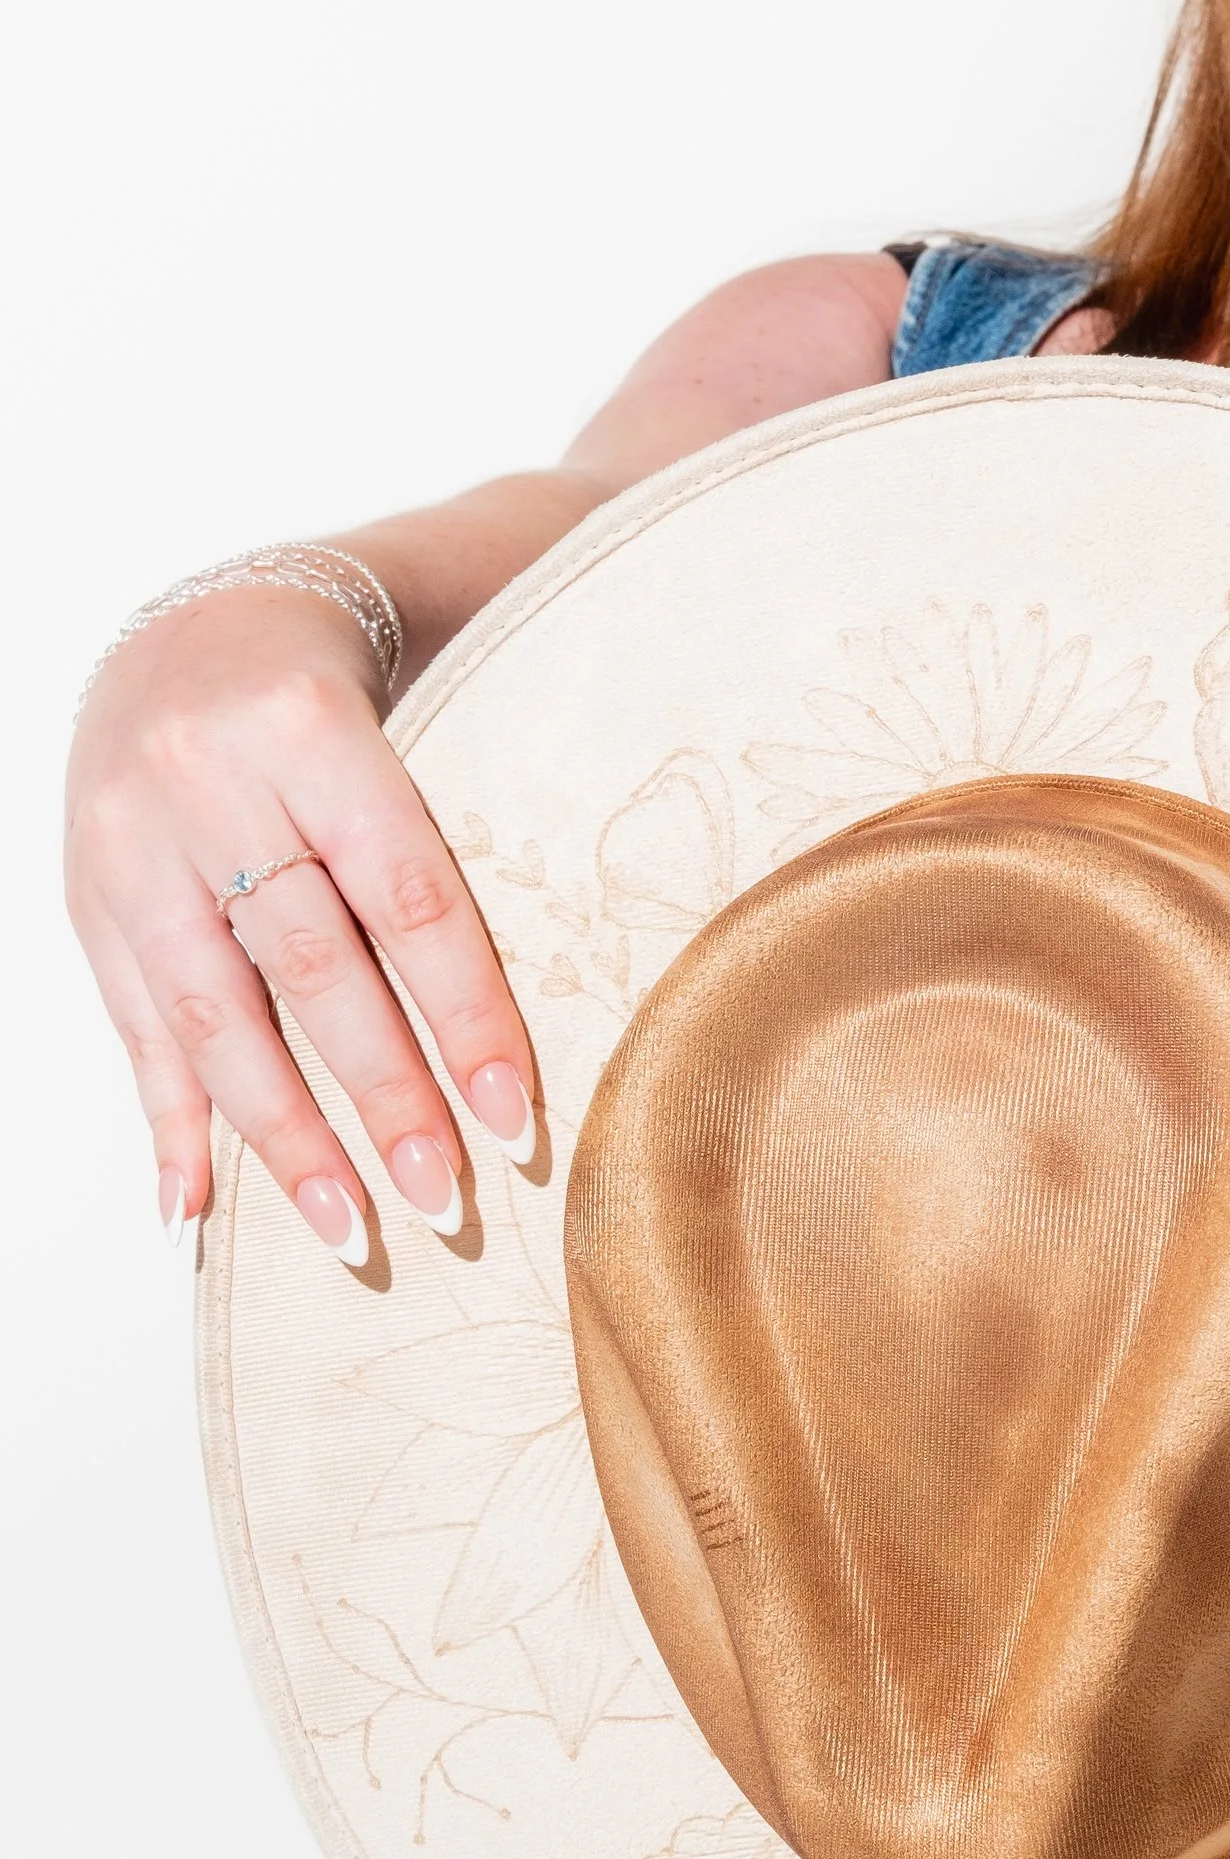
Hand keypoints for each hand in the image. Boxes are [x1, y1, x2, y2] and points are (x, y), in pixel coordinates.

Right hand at [65, 585, 538, 1257]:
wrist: (191, 628)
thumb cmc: (332, 704)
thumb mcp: (399, 730)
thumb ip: (441, 855)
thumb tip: (515, 1022)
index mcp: (312, 731)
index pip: (406, 896)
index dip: (465, 1015)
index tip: (516, 1118)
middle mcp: (208, 782)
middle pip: (311, 965)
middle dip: (382, 1097)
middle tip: (444, 1200)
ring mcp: (130, 842)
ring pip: (212, 1011)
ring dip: (282, 1136)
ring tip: (347, 1229)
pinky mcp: (85, 891)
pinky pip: (131, 1020)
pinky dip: (169, 1117)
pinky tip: (194, 1204)